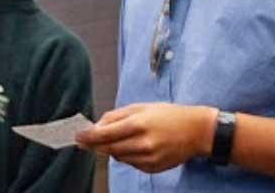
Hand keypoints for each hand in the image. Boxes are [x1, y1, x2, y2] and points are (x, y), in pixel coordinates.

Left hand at [74, 103, 216, 173]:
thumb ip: (116, 116)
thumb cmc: (168, 115)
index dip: (88, 137)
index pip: (105, 134)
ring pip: (118, 157)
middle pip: (108, 148)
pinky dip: (128, 156)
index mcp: (139, 124)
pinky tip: (139, 146)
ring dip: (114, 149)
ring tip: (125, 138)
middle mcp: (143, 143)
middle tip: (86, 141)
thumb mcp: (141, 107)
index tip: (77, 137)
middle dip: (96, 144)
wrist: (196, 131)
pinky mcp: (153, 168)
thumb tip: (95, 127)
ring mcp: (148, 158)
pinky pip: (131, 163)